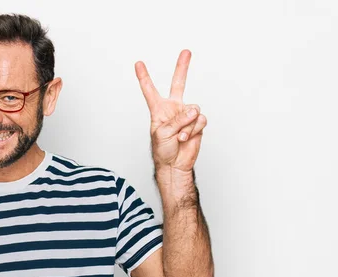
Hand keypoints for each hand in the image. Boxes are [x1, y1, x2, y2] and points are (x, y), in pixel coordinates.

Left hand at [135, 49, 206, 173]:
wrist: (175, 164)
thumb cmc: (163, 150)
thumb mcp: (162, 132)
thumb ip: (177, 119)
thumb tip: (194, 110)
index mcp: (159, 109)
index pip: (150, 90)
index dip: (144, 77)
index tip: (138, 63)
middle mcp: (174, 108)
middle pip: (178, 83)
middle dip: (182, 67)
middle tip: (186, 51)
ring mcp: (187, 115)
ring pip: (193, 110)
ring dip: (186, 124)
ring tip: (179, 136)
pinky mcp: (198, 123)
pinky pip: (200, 120)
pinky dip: (193, 129)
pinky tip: (186, 137)